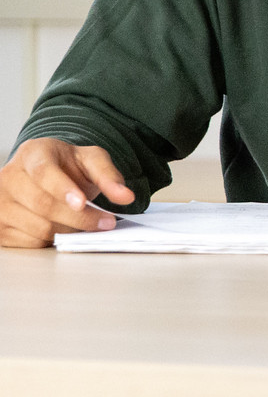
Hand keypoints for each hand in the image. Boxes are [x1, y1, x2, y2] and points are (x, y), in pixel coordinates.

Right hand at [0, 139, 134, 248]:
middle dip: (79, 218)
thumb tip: (126, 197)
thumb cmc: (68, 166)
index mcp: (32, 153)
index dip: (63, 189)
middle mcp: (9, 176)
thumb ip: (109, 175)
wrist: (43, 172)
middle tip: (106, 222)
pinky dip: (52, 240)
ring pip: (37, 227)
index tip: (82, 203)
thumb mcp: (91, 160)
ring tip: (85, 224)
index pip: (43, 173)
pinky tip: (63, 228)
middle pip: (43, 205)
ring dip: (69, 231)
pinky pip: (29, 242)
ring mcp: (0, 202)